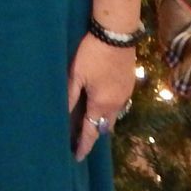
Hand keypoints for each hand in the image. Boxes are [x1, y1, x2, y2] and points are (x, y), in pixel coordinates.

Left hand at [68, 32, 138, 160]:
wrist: (117, 33)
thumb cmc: (92, 53)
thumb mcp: (76, 74)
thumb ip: (70, 96)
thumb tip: (61, 117)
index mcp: (102, 105)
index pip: (91, 132)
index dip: (83, 145)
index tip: (77, 157)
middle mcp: (117, 104)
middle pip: (104, 127)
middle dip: (94, 133)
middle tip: (81, 137)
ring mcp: (126, 93)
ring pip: (113, 115)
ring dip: (102, 120)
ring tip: (89, 120)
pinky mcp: (130, 83)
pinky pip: (119, 103)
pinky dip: (109, 108)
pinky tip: (101, 101)